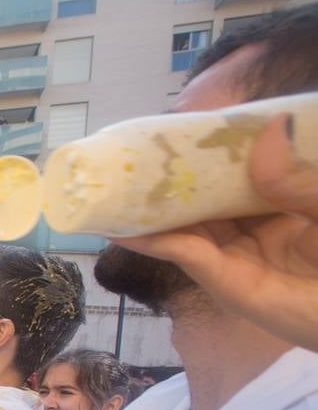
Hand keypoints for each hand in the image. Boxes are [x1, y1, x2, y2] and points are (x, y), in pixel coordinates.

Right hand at [115, 115, 317, 352]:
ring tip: (112, 184)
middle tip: (133, 153)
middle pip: (200, 202)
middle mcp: (252, 233)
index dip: (207, 155)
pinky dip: (155, 241)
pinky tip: (125, 227)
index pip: (235, 177)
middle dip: (168, 181)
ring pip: (184, 227)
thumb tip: (271, 125)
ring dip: (148, 209)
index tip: (182, 129)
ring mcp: (236, 260)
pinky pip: (186, 256)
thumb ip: (298, 175)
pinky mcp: (228, 284)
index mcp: (278, 208)